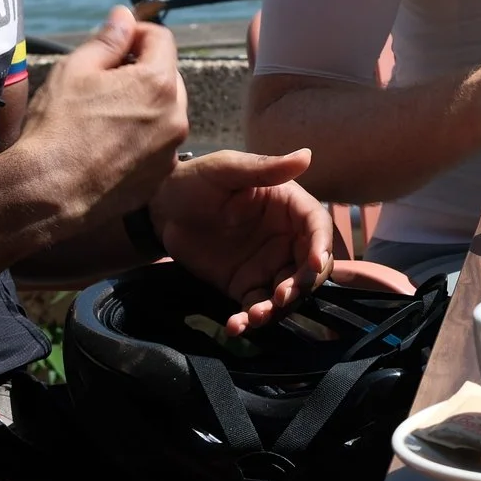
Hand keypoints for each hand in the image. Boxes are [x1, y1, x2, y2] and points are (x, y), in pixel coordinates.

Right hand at [14, 7, 187, 223]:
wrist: (47, 193)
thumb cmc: (57, 127)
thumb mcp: (75, 69)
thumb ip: (108, 40)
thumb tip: (124, 16)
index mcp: (158, 83)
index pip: (161, 38)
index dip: (136, 34)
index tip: (113, 44)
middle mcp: (176, 116)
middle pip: (167, 76)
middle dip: (140, 70)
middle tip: (103, 81)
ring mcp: (171, 150)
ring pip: (165, 111)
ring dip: (143, 104)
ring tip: (103, 114)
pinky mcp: (161, 177)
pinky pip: (158, 144)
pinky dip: (141, 136)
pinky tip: (108, 143)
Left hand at [150, 149, 331, 333]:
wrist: (159, 212)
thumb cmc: (194, 181)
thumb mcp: (226, 169)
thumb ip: (264, 168)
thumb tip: (307, 155)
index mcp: (288, 206)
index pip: (317, 226)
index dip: (322, 245)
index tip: (315, 263)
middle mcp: (284, 237)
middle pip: (309, 266)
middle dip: (301, 285)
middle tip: (281, 297)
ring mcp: (266, 264)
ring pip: (286, 292)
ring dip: (277, 308)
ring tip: (253, 316)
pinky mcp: (244, 285)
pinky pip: (255, 306)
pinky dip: (249, 320)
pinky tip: (235, 325)